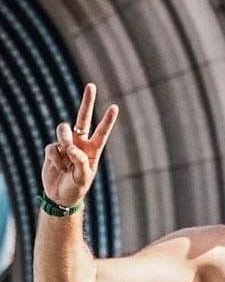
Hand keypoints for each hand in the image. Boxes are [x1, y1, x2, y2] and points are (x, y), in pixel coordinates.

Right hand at [41, 83, 118, 206]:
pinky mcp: (52, 149)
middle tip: (91, 86)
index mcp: (93, 151)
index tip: (115, 107)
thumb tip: (70, 146)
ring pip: (63, 130)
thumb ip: (79, 161)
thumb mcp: (83, 178)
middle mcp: (80, 144)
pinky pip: (52, 146)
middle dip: (87, 102)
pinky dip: (54, 158)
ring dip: (64, 140)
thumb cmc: (76, 188)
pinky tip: (58, 167)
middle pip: (82, 119)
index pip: (101, 133)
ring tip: (66, 154)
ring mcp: (65, 144)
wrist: (60, 196)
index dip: (107, 121)